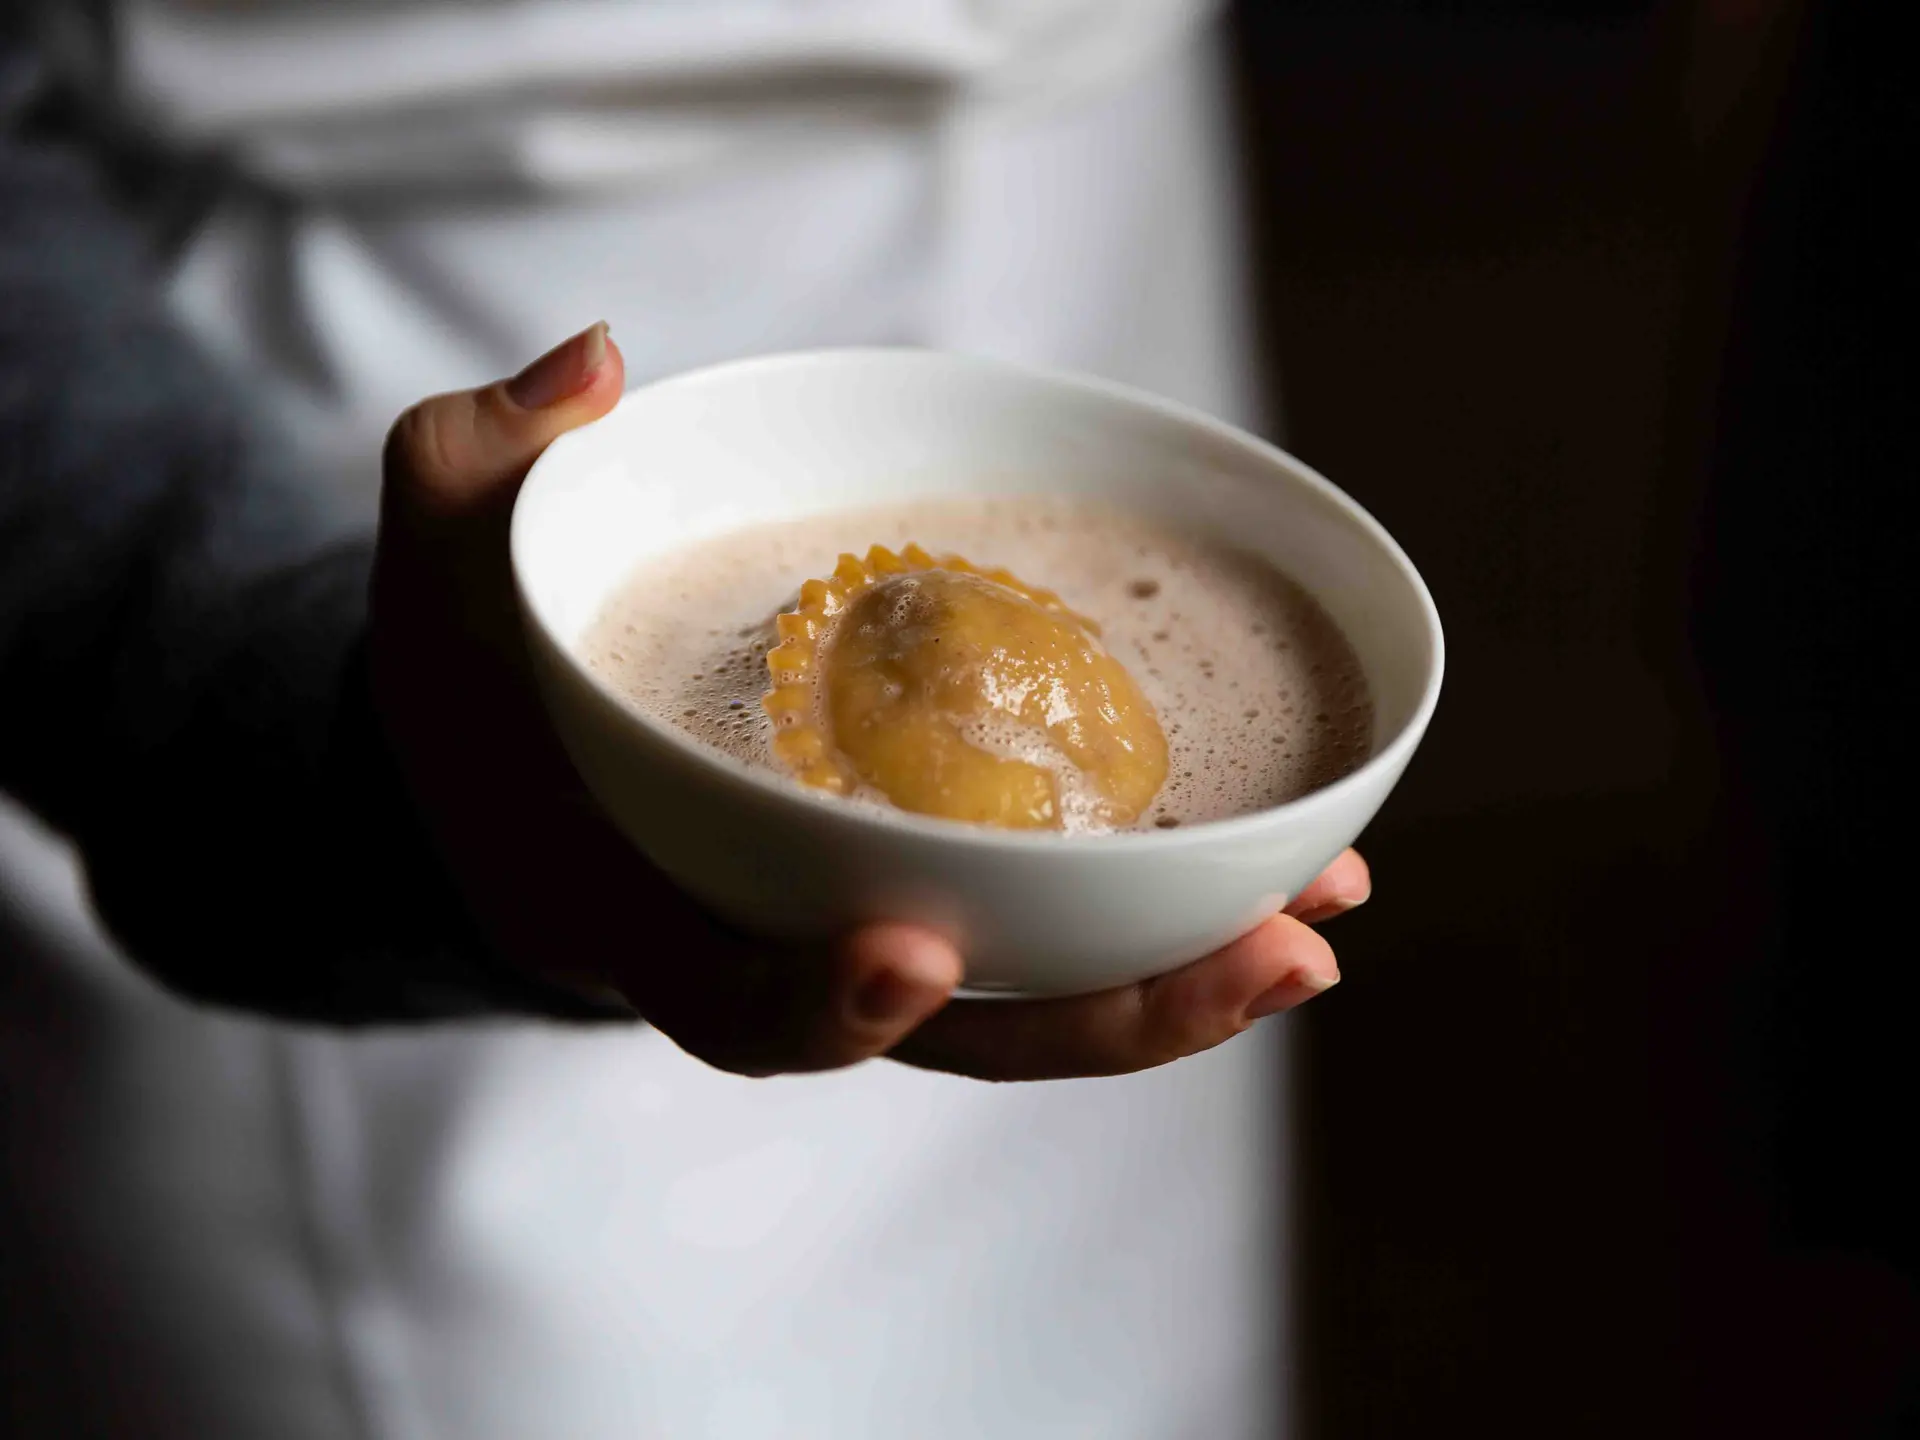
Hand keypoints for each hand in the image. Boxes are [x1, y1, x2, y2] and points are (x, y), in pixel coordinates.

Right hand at [373, 324, 1369, 1079]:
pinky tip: (1280, 876)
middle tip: (1267, 960)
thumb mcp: (450, 550)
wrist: (522, 755)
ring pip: (1025, 1003)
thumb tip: (597, 367)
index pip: (724, 996)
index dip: (814, 1000)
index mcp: (640, 905)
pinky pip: (1048, 931)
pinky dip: (1160, 915)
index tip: (912, 952)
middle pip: (941, 1035)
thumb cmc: (482, 662)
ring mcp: (856, 933)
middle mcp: (771, 947)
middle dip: (1102, 1018)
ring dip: (1175, 979)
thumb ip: (484, 464)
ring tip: (1318, 930)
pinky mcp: (925, 889)